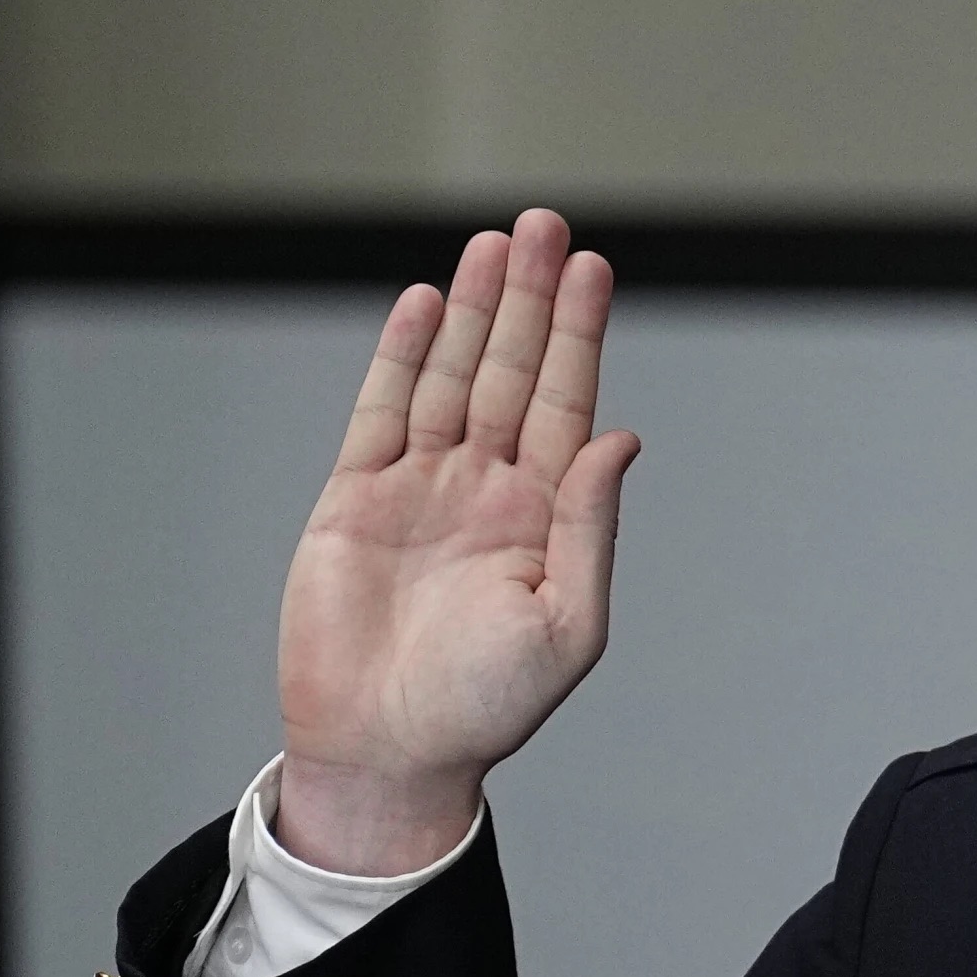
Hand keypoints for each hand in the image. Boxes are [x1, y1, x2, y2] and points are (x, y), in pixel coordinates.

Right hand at [272, 210, 639, 874]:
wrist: (388, 751)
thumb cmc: (486, 705)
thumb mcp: (567, 621)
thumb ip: (589, 525)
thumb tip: (620, 438)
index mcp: (545, 516)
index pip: (569, 404)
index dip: (579, 335)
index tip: (593, 268)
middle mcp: (488, 489)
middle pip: (514, 371)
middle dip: (530, 299)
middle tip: (545, 225)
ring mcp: (421, 488)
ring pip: (453, 377)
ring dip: (473, 311)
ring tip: (494, 242)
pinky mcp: (356, 499)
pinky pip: (383, 413)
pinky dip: (404, 358)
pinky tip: (426, 304)